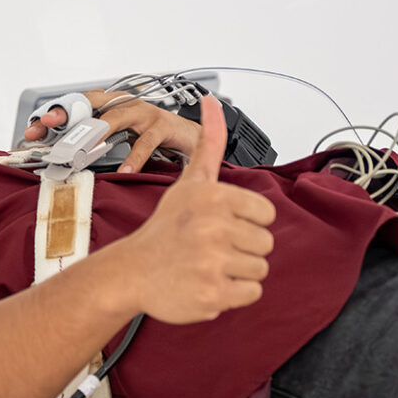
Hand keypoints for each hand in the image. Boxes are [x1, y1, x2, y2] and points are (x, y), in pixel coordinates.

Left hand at [23, 90, 206, 173]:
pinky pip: (144, 143)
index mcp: (111, 105)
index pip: (77, 105)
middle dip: (66, 116)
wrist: (193, 137)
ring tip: (79, 147)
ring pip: (115, 118)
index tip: (33, 130)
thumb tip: (62, 160)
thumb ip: (95, 145)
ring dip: (95, 132)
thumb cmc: (153, 138)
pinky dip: (133, 158)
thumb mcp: (119, 139)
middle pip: (90, 105)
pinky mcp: (163, 126)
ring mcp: (144, 113)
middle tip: (47, 126)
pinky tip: (124, 170)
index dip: (54, 115)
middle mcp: (125, 104)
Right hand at [111, 97, 274, 324]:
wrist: (132, 272)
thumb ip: (209, 143)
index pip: (266, 214)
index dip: (246, 221)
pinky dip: (233, 293)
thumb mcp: (188, 182)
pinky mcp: (212, 294)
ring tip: (207, 265)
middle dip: (242, 249)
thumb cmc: (166, 228)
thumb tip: (213, 103)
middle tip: (210, 248)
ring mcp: (211, 263)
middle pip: (265, 243)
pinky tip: (207, 283)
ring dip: (237, 271)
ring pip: (260, 270)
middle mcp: (212, 228)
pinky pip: (251, 293)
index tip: (219, 224)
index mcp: (213, 197)